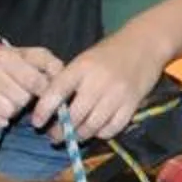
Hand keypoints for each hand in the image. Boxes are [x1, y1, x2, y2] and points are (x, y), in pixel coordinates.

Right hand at [0, 41, 59, 133]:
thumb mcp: (34, 56)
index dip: (45, 91)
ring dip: (13, 110)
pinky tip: (0, 116)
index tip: (46, 93)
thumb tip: (61, 80)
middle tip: (23, 94)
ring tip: (11, 100)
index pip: (35, 81)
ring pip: (8, 111)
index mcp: (6, 58)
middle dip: (27, 99)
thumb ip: (52, 64)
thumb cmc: (15, 63)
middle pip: (22, 99)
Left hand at [31, 26, 170, 142]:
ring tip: (73, 137)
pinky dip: (102, 134)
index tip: (37, 122)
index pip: (57, 91)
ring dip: (80, 135)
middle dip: (61, 130)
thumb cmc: (110, 52)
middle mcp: (98, 82)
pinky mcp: (132, 104)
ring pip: (93, 125)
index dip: (44, 110)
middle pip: (75, 115)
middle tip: (53, 136)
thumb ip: (69, 80)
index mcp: (82, 67)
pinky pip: (113, 128)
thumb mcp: (85, 60)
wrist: (145, 44)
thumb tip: (52, 106)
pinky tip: (97, 131)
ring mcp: (117, 95)